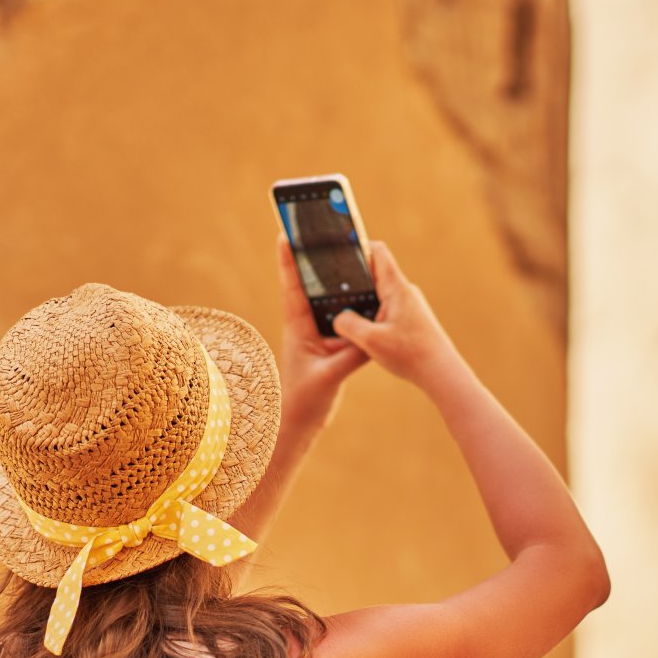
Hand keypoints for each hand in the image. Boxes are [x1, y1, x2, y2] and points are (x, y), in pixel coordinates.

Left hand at [276, 238, 367, 435]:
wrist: (299, 424)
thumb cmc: (303, 401)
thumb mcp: (329, 376)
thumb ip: (350, 356)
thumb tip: (371, 336)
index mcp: (297, 329)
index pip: (292, 288)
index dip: (288, 261)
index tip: (285, 234)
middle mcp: (305, 327)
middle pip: (309, 287)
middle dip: (313, 261)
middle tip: (319, 234)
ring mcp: (317, 337)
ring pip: (326, 302)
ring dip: (334, 282)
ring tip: (345, 256)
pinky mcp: (330, 347)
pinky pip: (341, 320)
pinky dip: (352, 307)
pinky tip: (367, 296)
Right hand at [327, 241, 461, 390]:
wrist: (442, 373)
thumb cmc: (410, 354)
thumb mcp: (370, 341)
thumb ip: (348, 325)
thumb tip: (338, 318)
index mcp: (396, 287)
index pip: (378, 251)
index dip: (358, 246)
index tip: (339, 253)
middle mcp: (405, 291)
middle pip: (376, 273)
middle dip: (355, 279)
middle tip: (333, 289)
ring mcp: (410, 305)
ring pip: (381, 293)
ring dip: (363, 300)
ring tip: (345, 313)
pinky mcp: (412, 319)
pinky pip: (387, 308)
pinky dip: (373, 314)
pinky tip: (364, 331)